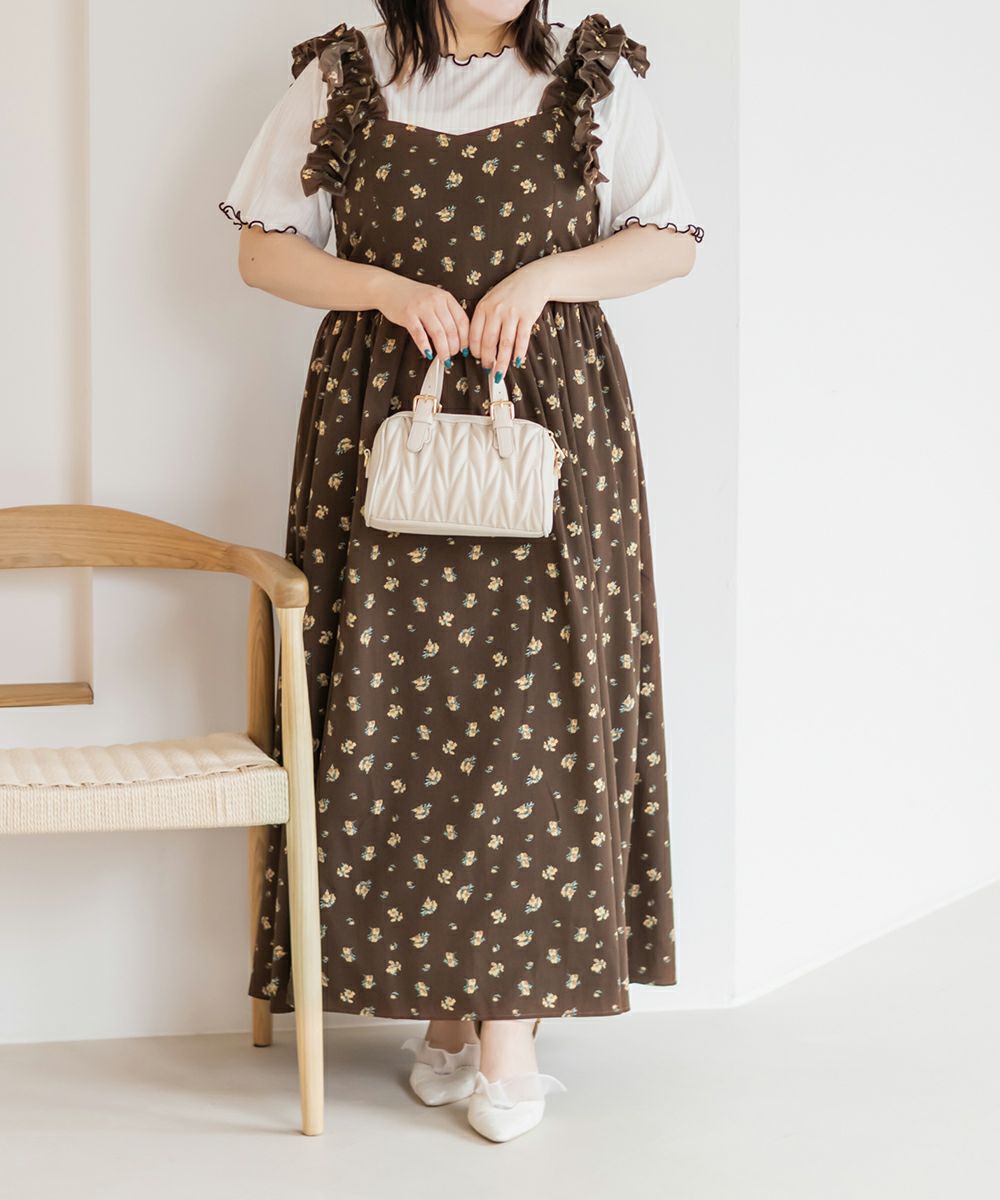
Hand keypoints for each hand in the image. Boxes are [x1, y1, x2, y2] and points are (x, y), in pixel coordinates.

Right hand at [371, 273, 468, 363]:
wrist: (389, 287)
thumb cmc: (414, 296)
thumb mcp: (435, 299)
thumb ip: (447, 313)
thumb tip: (459, 338)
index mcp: (445, 297)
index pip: (462, 320)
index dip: (465, 338)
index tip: (465, 349)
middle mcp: (435, 300)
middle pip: (451, 330)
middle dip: (453, 347)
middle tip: (451, 356)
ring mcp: (421, 307)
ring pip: (438, 334)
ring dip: (442, 350)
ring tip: (443, 358)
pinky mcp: (408, 315)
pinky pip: (420, 334)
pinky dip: (425, 347)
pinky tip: (428, 353)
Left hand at [468, 260, 552, 380]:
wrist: (533, 279)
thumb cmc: (510, 292)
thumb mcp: (491, 300)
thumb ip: (483, 318)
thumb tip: (477, 345)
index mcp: (483, 307)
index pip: (474, 334)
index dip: (475, 350)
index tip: (477, 359)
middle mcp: (496, 310)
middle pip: (488, 342)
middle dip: (487, 360)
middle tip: (488, 370)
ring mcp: (512, 313)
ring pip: (505, 344)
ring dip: (502, 362)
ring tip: (500, 373)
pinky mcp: (527, 316)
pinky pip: (522, 339)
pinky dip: (519, 353)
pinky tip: (516, 362)